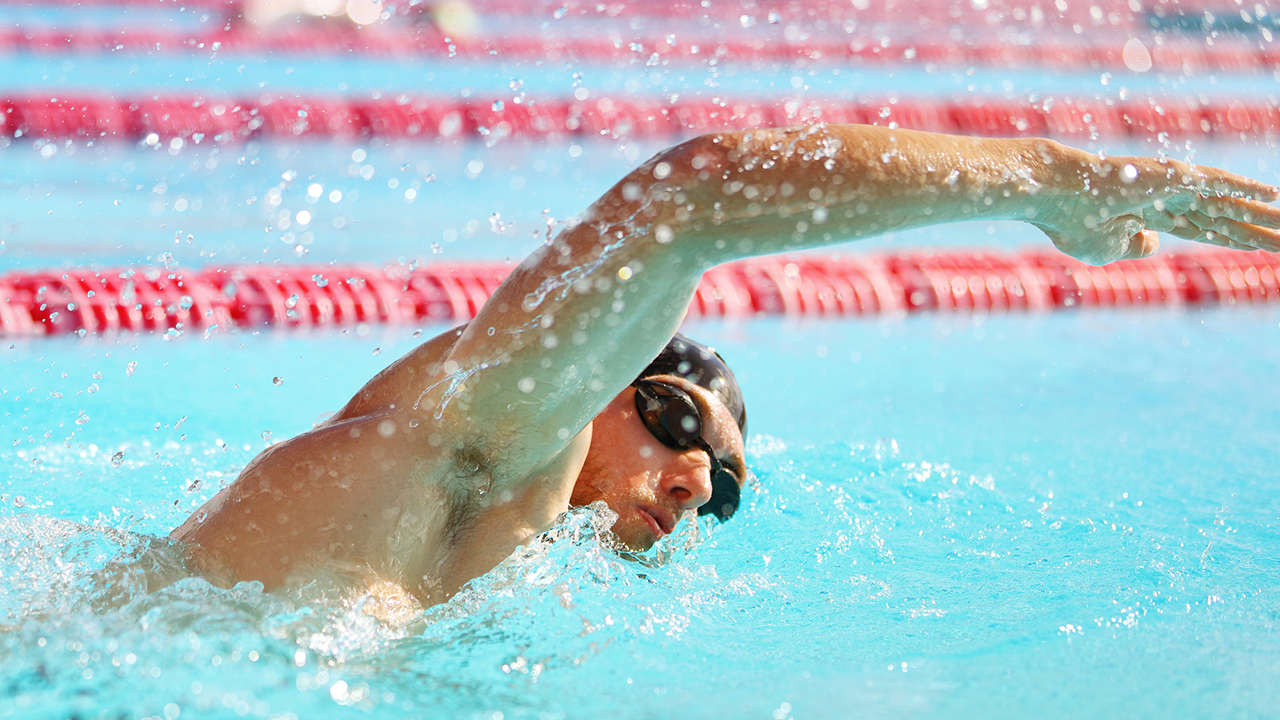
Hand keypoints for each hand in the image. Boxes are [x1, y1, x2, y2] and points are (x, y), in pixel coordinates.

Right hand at [1030, 150, 1279, 264]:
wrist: (1055, 195)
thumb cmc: (1073, 224)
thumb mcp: (1107, 251)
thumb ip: (1135, 247)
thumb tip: (1158, 241)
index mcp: (1151, 216)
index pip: (1206, 230)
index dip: (1235, 238)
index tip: (1263, 246)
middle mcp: (1169, 198)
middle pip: (1226, 218)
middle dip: (1258, 230)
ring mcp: (1175, 186)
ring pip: (1229, 203)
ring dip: (1262, 215)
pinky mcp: (1174, 175)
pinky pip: (1219, 184)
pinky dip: (1247, 189)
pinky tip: (1274, 196)